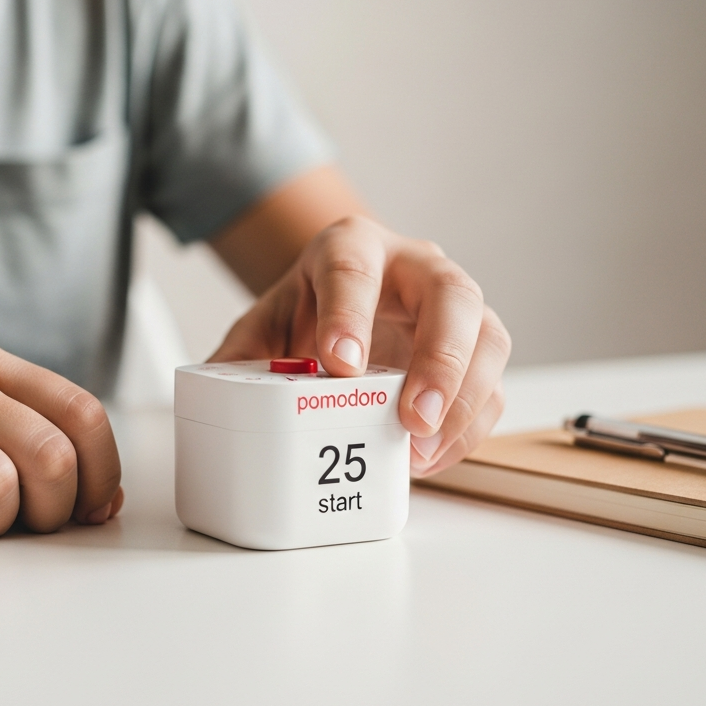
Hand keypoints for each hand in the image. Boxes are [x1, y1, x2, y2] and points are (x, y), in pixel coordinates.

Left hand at [210, 216, 510, 476]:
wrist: (342, 306)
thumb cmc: (306, 313)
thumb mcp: (263, 328)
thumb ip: (239, 361)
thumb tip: (215, 402)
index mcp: (353, 247)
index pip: (354, 267)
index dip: (349, 314)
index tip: (339, 364)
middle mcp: (414, 267)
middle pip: (449, 294)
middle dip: (438, 358)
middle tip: (411, 416)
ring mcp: (455, 306)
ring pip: (487, 337)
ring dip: (463, 398)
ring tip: (422, 448)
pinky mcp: (475, 349)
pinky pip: (490, 386)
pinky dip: (467, 427)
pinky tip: (429, 458)